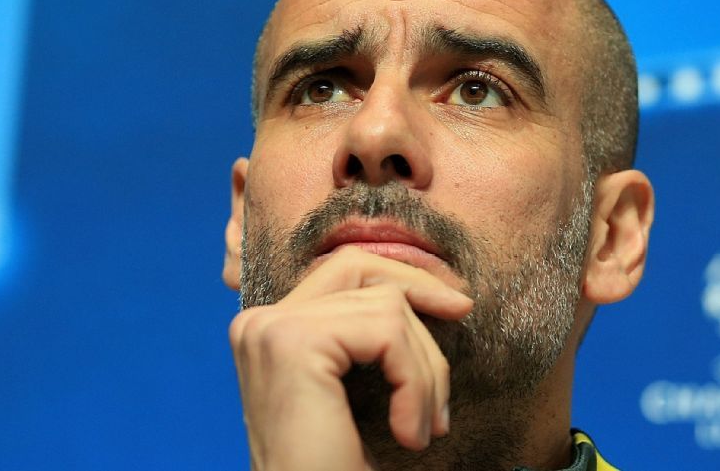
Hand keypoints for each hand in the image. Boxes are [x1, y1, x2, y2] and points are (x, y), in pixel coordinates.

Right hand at [229, 247, 473, 469]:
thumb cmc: (336, 469)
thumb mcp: (357, 393)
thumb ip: (369, 340)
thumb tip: (442, 295)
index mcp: (267, 333)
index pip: (342, 272)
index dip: (403, 279)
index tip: (456, 310)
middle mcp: (258, 324)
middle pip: (359, 269)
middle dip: (420, 295)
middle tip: (462, 326)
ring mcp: (270, 330)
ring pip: (387, 305)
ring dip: (424, 371)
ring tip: (421, 430)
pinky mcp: (294, 343)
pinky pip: (388, 332)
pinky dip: (416, 384)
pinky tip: (409, 436)